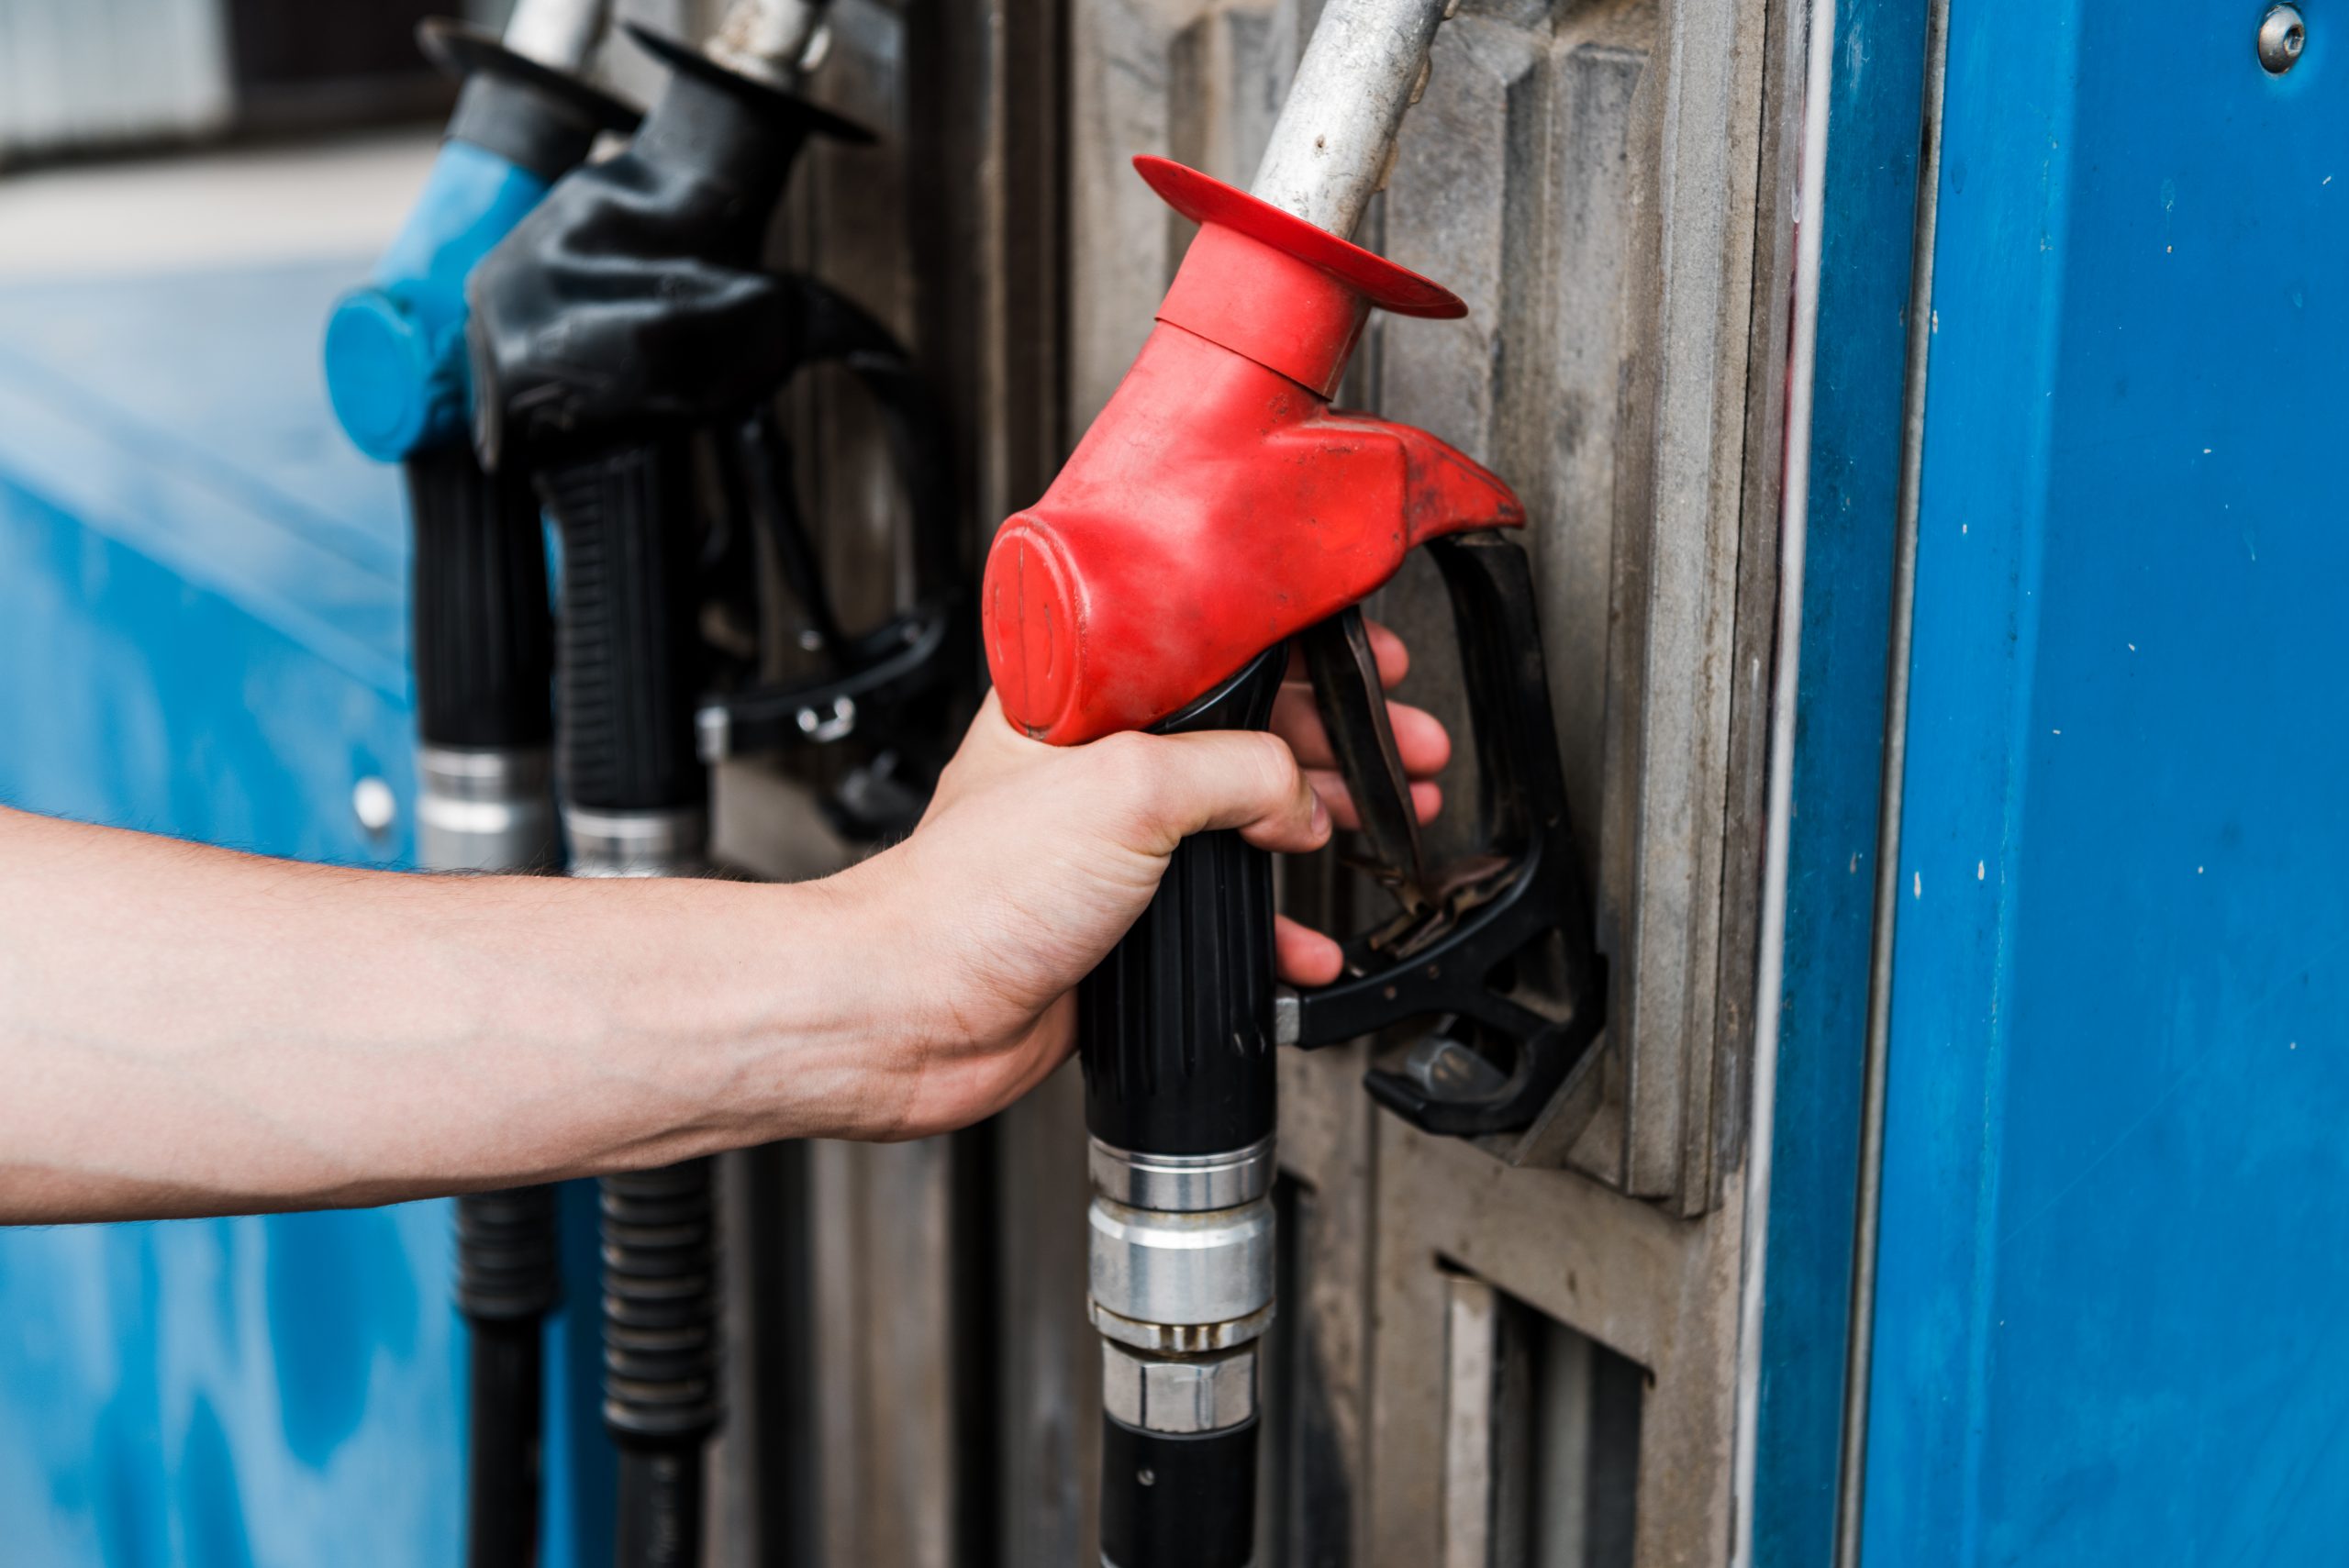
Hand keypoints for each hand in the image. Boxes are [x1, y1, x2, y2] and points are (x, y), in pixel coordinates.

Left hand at [839, 622, 1448, 1140]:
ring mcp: (1109, 848)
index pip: (1214, 649)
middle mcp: (1096, 767)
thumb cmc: (970, 897)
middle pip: (1246, 733)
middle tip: (1404, 756)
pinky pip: (1220, 914)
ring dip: (1323, 828)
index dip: (1301, 653)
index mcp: (1082, 701)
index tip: (1368, 664)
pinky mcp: (1119, 925)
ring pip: (1243, 823)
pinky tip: (1307, 943)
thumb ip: (1238, 772)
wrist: (915, 1018)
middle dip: (1336, 745)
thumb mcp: (1128, 790)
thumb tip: (1299, 792)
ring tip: (1386, 827)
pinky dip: (1274, 927)